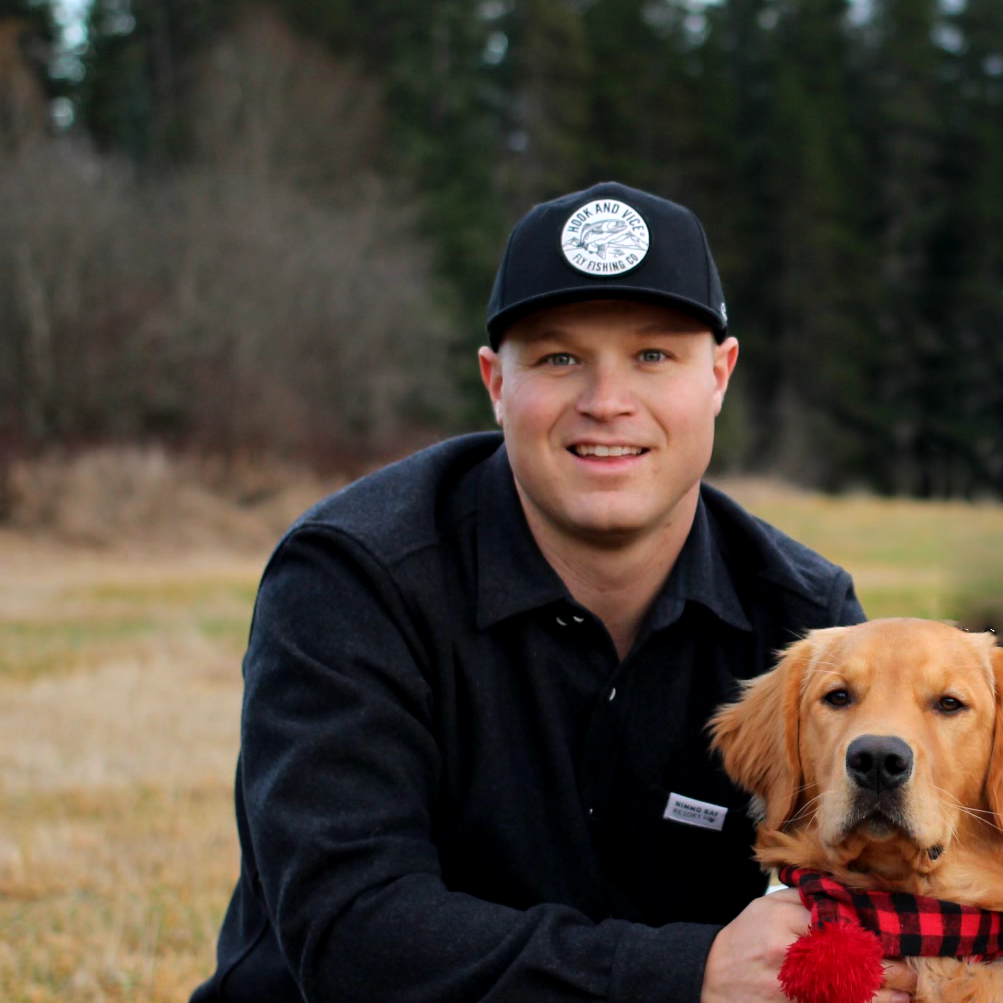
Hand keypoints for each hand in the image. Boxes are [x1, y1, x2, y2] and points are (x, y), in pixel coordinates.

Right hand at [700, 889, 915, 1002]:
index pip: (837, 922)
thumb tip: (844, 893)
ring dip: (886, 995)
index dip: (871, 932)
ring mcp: (791, 989)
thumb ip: (801, 898)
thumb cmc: (743, 939)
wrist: (711, 977)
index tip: (894, 936)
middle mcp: (787, 954)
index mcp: (781, 920)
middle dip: (887, 966)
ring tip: (907, 990)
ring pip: (851, 993)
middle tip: (909, 967)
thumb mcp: (764, 907)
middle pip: (850, 960)